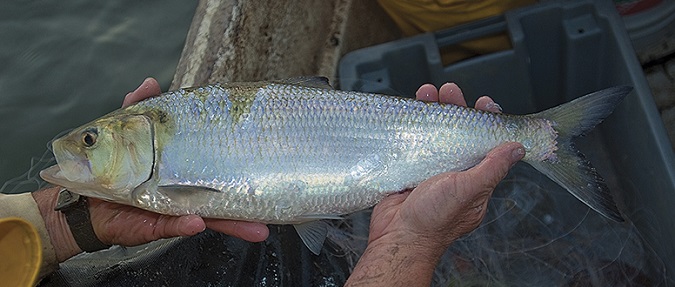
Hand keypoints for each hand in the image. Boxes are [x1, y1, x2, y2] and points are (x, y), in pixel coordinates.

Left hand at [91, 78, 268, 246]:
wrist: (84, 202)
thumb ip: (137, 109)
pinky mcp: (157, 226)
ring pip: (210, 219)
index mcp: (187, 169)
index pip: (219, 166)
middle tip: (274, 207)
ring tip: (256, 229)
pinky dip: (184, 226)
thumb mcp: (125, 133)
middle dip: (250, 203)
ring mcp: (176, 210)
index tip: (264, 159)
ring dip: (234, 224)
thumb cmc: (110, 166)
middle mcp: (189, 192)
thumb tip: (149, 82)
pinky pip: (174, 227)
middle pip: (226, 197)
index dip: (241, 165)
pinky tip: (196, 224)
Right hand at [346, 83, 523, 285]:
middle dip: (455, 110)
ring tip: (427, 93)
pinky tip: (411, 112)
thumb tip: (516, 149)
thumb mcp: (469, 190)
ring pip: (436, 136)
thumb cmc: (434, 220)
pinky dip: (413, 127)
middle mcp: (455, 176)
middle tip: (449, 91)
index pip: (487, 146)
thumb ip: (492, 168)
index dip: (486, 123)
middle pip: (459, 135)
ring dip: (433, 113)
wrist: (397, 237)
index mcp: (476, 183)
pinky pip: (414, 144)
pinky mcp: (410, 171)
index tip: (483, 104)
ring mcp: (431, 173)